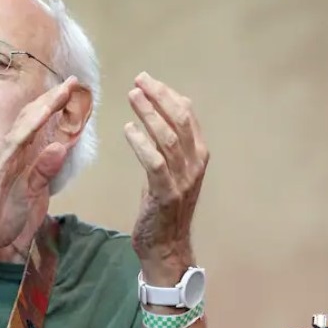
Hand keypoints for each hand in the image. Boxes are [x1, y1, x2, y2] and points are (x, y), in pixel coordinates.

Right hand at [0, 77, 78, 258]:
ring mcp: (0, 160)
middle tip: (72, 82)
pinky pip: (14, 144)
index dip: (52, 110)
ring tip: (63, 91)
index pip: (35, 129)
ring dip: (44, 107)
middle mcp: (8, 154)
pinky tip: (42, 114)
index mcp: (16, 160)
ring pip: (24, 126)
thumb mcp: (29, 197)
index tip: (70, 95)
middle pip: (31, 119)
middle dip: (51, 100)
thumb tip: (60, 148)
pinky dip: (29, 127)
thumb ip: (42, 173)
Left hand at [124, 72, 208, 282]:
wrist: (166, 246)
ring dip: (149, 114)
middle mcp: (195, 164)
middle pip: (180, 120)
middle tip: (139, 80)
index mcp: (198, 155)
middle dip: (159, 97)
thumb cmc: (163, 209)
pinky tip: (128, 130)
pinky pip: (155, 162)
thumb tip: (154, 118)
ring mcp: (183, 179)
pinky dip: (141, 143)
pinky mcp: (166, 193)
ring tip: (132, 96)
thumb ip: (166, 147)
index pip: (188, 116)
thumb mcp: (168, 172)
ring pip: (168, 137)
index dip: (169, 95)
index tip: (149, 80)